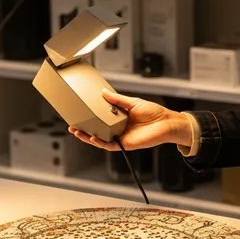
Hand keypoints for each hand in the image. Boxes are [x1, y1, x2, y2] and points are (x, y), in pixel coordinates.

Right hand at [69, 89, 192, 150]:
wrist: (166, 123)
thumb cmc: (153, 112)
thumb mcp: (132, 102)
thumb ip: (117, 100)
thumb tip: (103, 93)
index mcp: (119, 118)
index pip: (101, 119)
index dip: (90, 117)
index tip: (79, 113)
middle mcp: (118, 129)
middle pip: (97, 130)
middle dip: (84, 129)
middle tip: (72, 125)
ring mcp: (121, 137)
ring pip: (100, 139)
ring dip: (88, 137)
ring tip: (77, 131)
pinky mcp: (125, 144)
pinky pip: (110, 145)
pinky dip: (100, 142)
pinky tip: (92, 138)